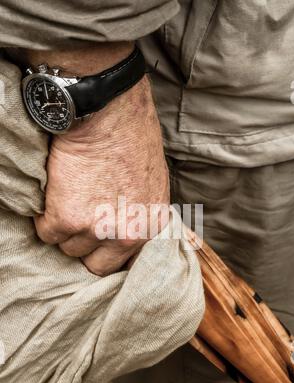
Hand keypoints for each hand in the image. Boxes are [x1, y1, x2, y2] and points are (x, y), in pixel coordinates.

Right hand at [34, 76, 169, 275]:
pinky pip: (46, 232)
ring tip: (68, 199)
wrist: (109, 112)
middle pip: (95, 264)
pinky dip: (44, 216)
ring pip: (68, 248)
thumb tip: (121, 228)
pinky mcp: (67, 217)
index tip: (95, 241)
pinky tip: (56, 193)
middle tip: (78, 220)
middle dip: (84, 244)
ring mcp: (96, 228)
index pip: (123, 261)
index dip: (105, 250)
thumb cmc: (132, 137)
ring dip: (64, 228)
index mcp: (151, 226)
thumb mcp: (152, 183)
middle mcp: (127, 234)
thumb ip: (138, 214)